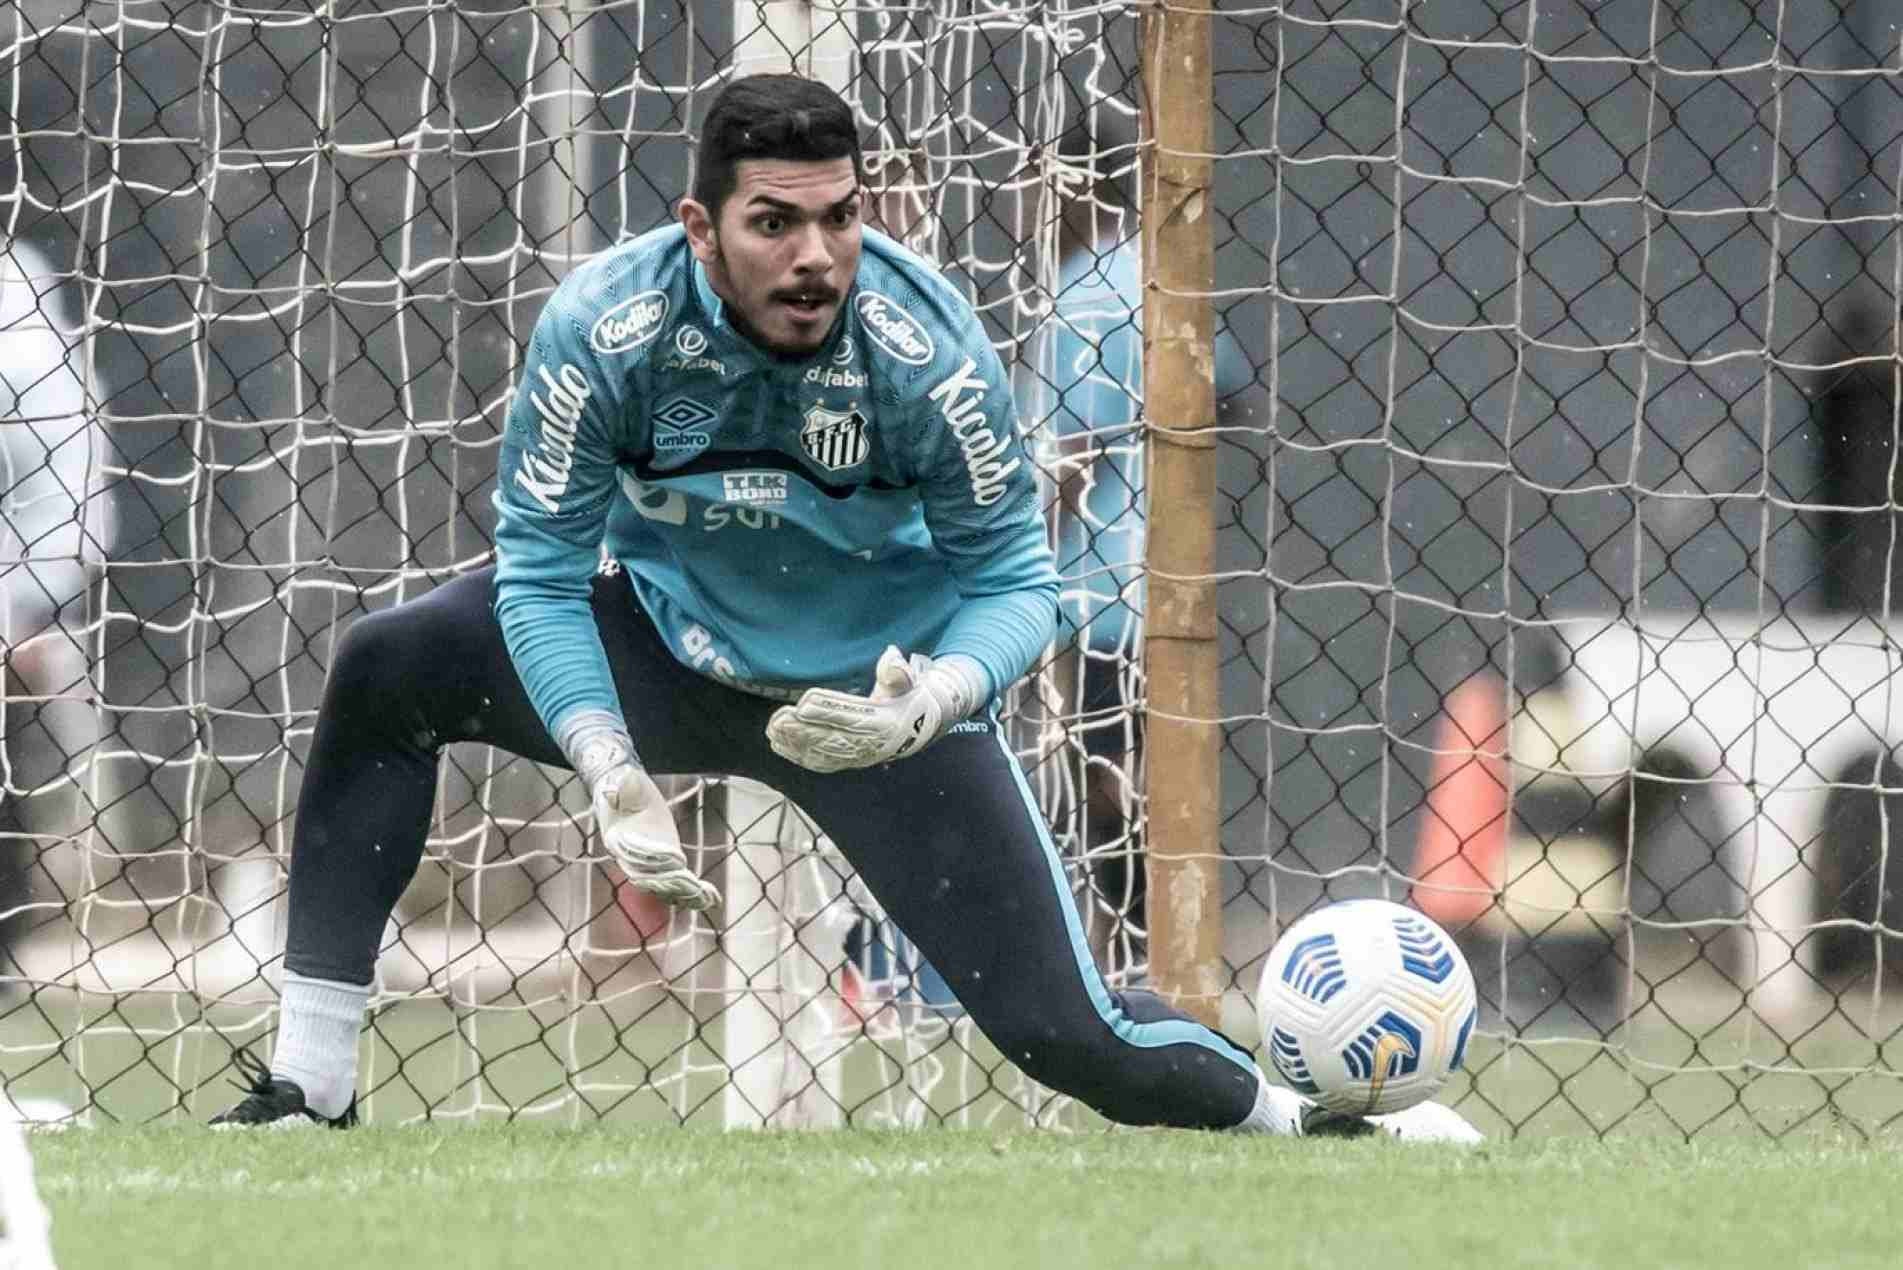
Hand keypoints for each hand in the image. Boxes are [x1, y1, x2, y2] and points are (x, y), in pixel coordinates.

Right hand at [592, 763, 719, 910]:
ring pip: (664, 886)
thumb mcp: (621, 782)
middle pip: (650, 876)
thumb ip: (622, 787)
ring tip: (706, 899)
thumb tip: (617, 786)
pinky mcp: (665, 863)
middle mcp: (630, 858)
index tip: (677, 857)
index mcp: (617, 839)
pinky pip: (675, 883)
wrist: (623, 791)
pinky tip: (711, 899)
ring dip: (684, 894)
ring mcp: (648, 864)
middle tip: (693, 886)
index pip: (637, 853)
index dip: (657, 855)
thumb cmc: (623, 785)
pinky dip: (692, 893)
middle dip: (672, 882)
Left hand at [766, 646, 983, 773]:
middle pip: (832, 736)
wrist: (919, 729)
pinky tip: (780, 745)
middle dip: (803, 729)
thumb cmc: (907, 697)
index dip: (826, 710)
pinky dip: (799, 756)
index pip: (851, 715)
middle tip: (779, 718)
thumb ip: (898, 671)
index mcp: (885, 721)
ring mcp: (858, 756)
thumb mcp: (908, 681)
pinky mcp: (848, 761)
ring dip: (795, 743)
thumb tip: (892, 656)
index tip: (803, 703)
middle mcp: (870, 743)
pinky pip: (821, 762)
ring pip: (822, 752)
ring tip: (773, 731)